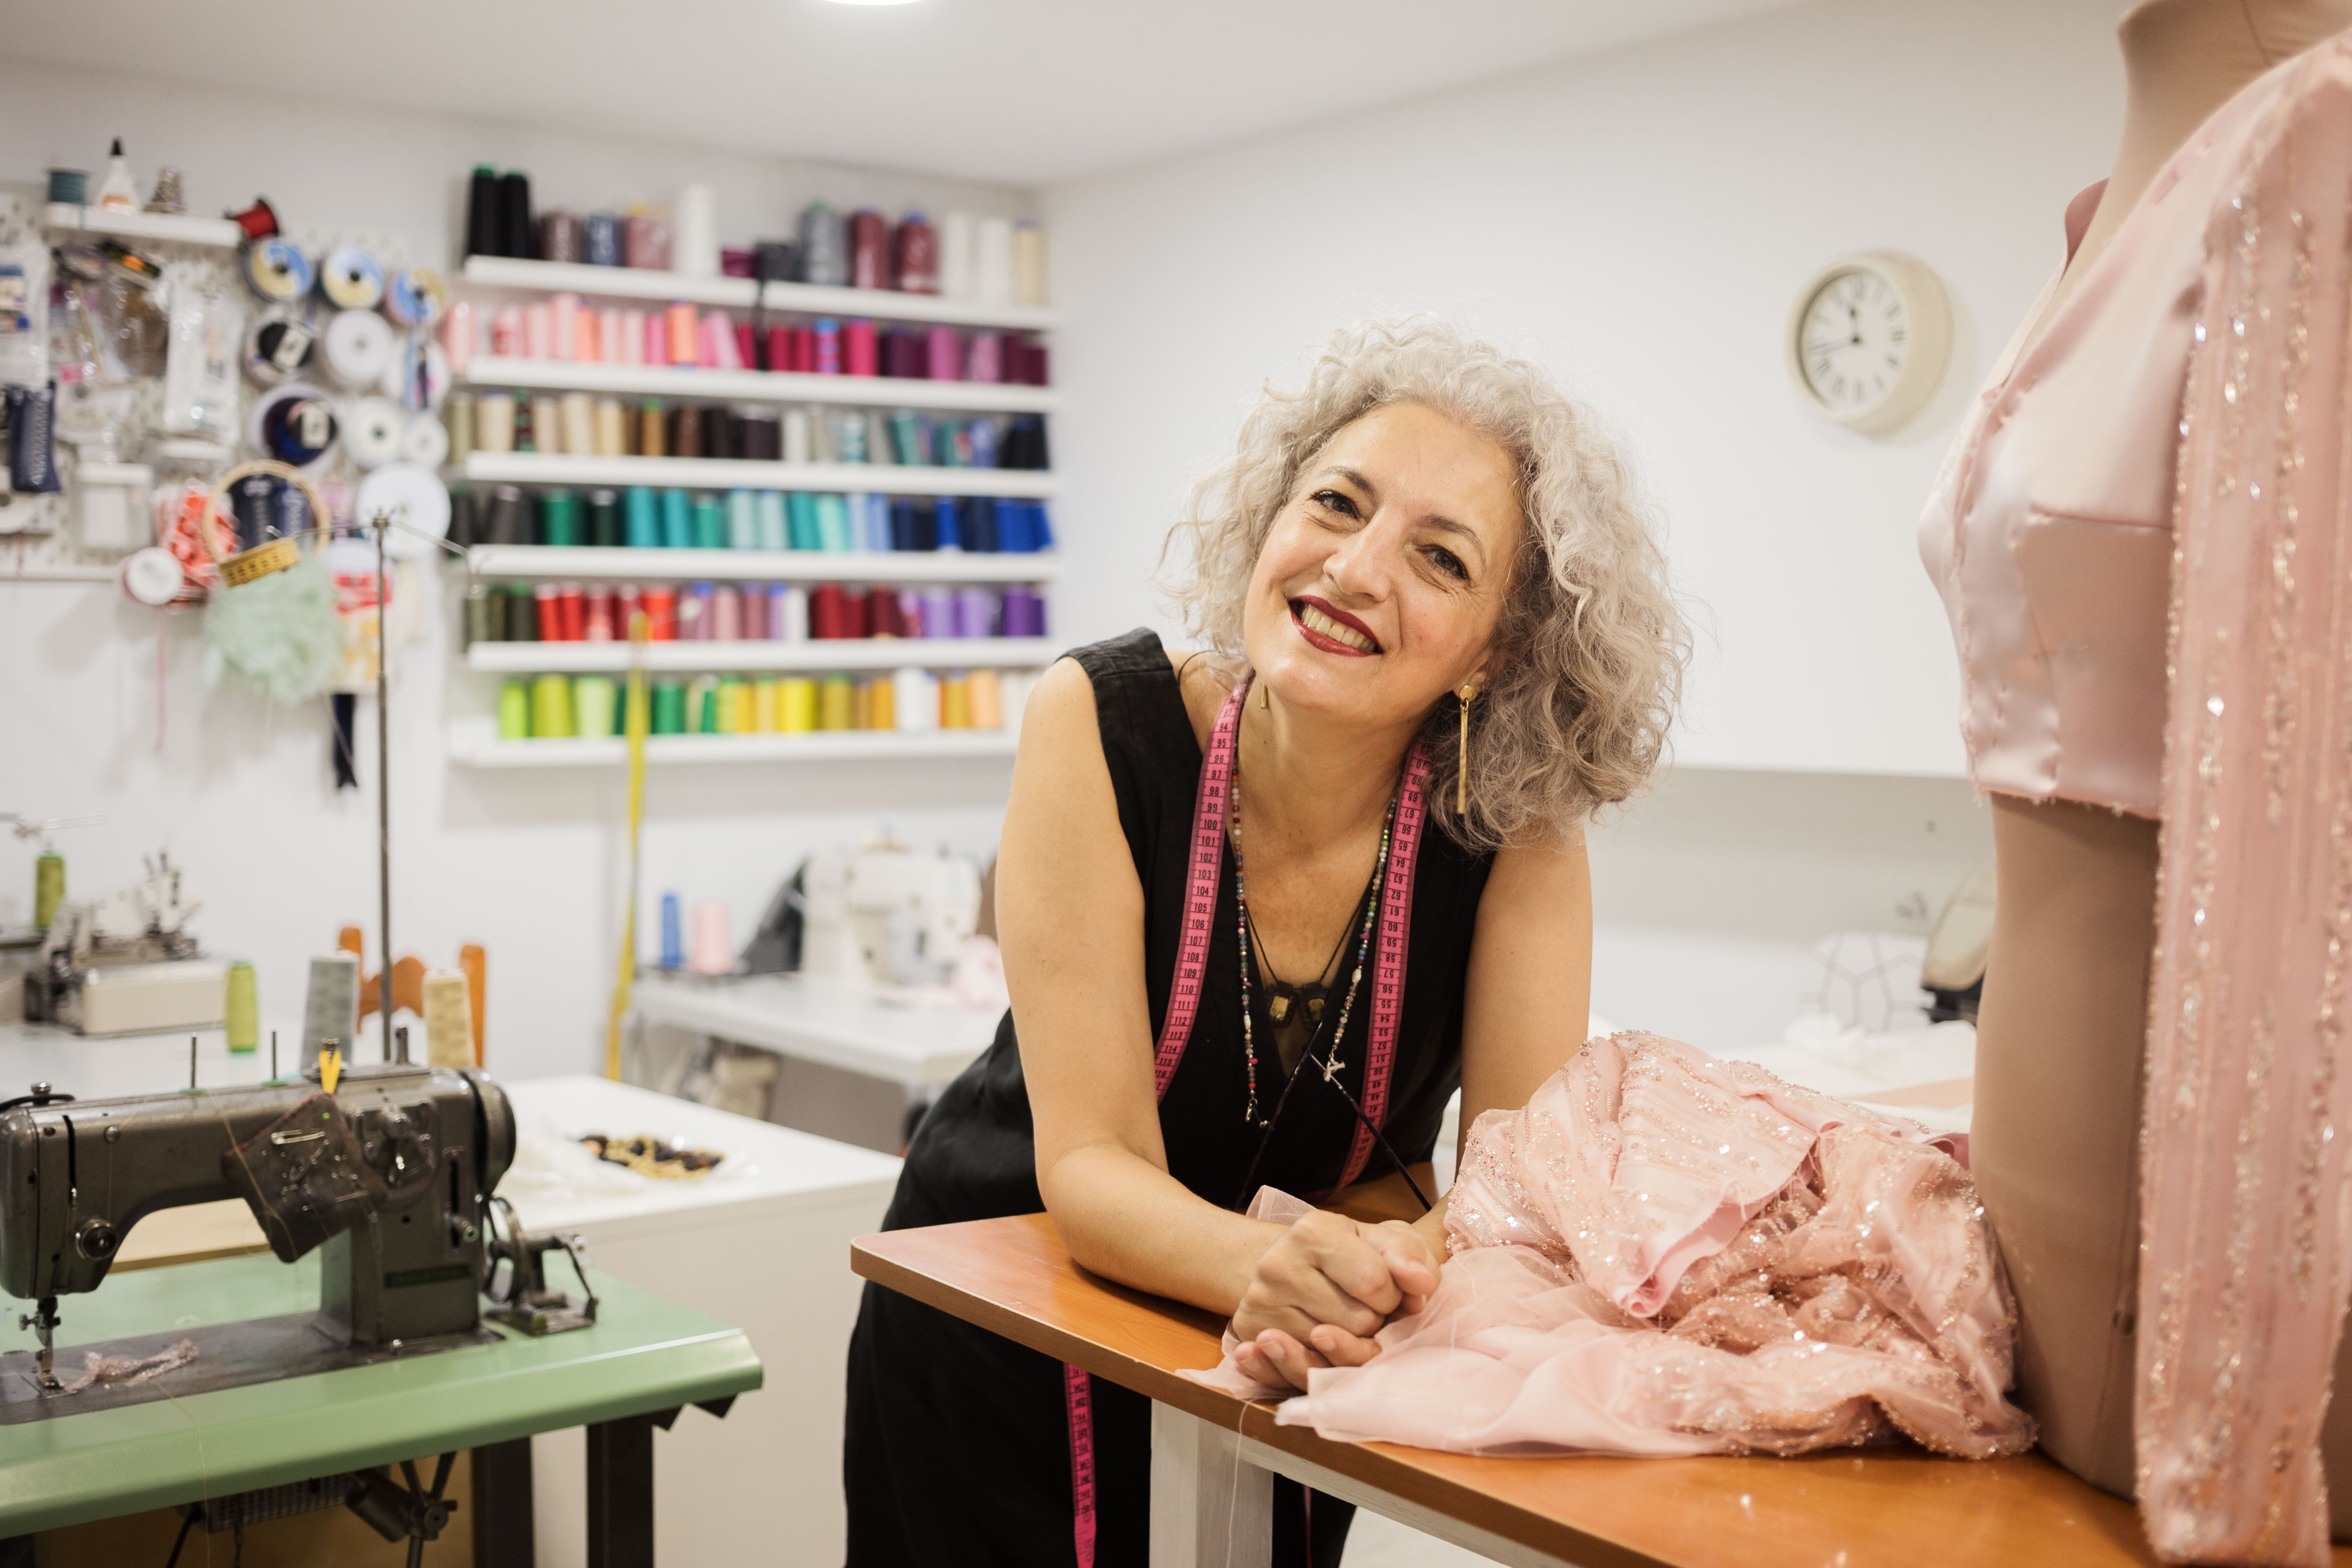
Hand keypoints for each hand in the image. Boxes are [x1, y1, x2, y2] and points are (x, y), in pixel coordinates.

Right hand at [1228, 1213, 1440, 1391]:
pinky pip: (1301, 1370)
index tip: (1385, 1289)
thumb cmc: (1350, 1254)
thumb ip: (1410, 1256)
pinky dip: (1322, 1363)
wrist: (1294, 1265)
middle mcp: (1277, 1263)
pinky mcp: (1249, 1332)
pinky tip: (1322, 1345)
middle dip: (1373, 1322)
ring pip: (1330, 1351)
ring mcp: (1258, 1300)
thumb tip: (1421, 1284)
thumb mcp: (1384, 1242)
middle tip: (1363, 1307)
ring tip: (1343, 1321)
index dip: (1393, 1296)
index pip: (1375, 1283)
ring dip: (1350, 1345)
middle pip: (1356, 1322)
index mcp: (1314, 1230)